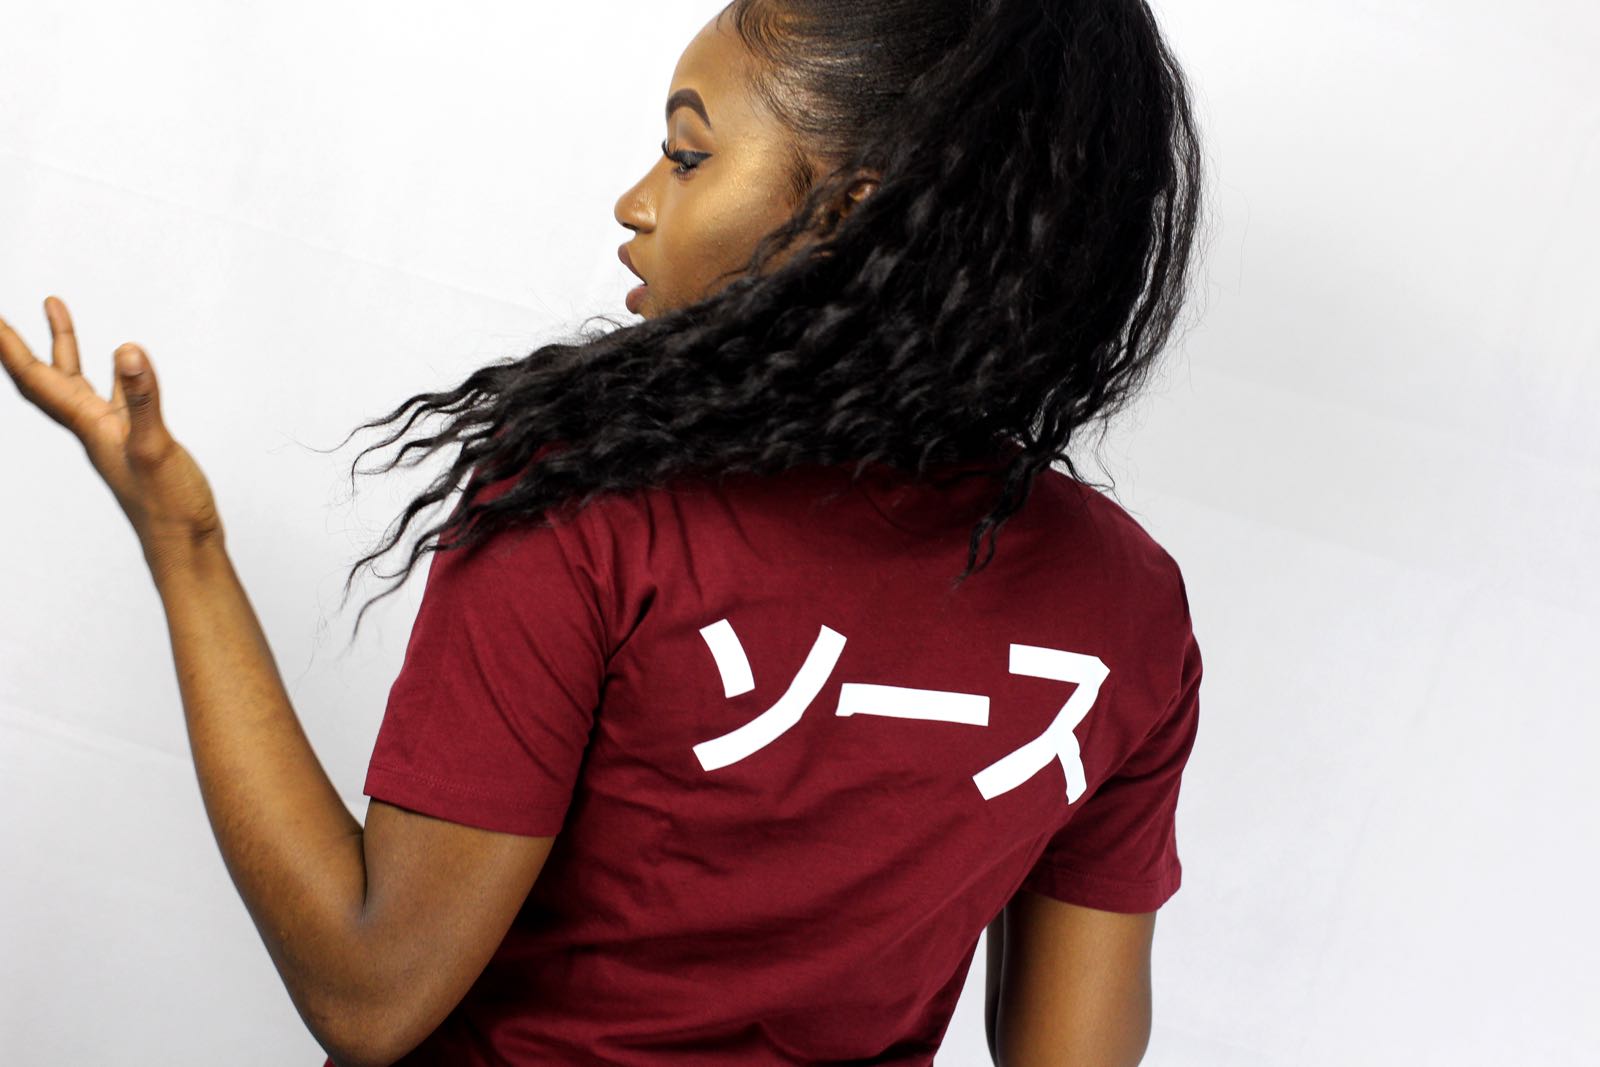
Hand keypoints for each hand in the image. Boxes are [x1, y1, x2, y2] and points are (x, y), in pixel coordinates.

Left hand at [1, 296, 223, 555]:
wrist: (184, 544)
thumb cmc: (166, 508)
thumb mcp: (153, 448)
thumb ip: (143, 399)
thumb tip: (127, 351)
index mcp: (89, 428)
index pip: (37, 379)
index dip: (9, 347)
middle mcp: (92, 428)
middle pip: (45, 377)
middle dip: (20, 342)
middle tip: (1, 313)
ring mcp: (114, 434)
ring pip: (76, 381)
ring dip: (62, 346)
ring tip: (56, 309)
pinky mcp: (138, 440)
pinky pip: (114, 395)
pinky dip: (111, 372)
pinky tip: (121, 362)